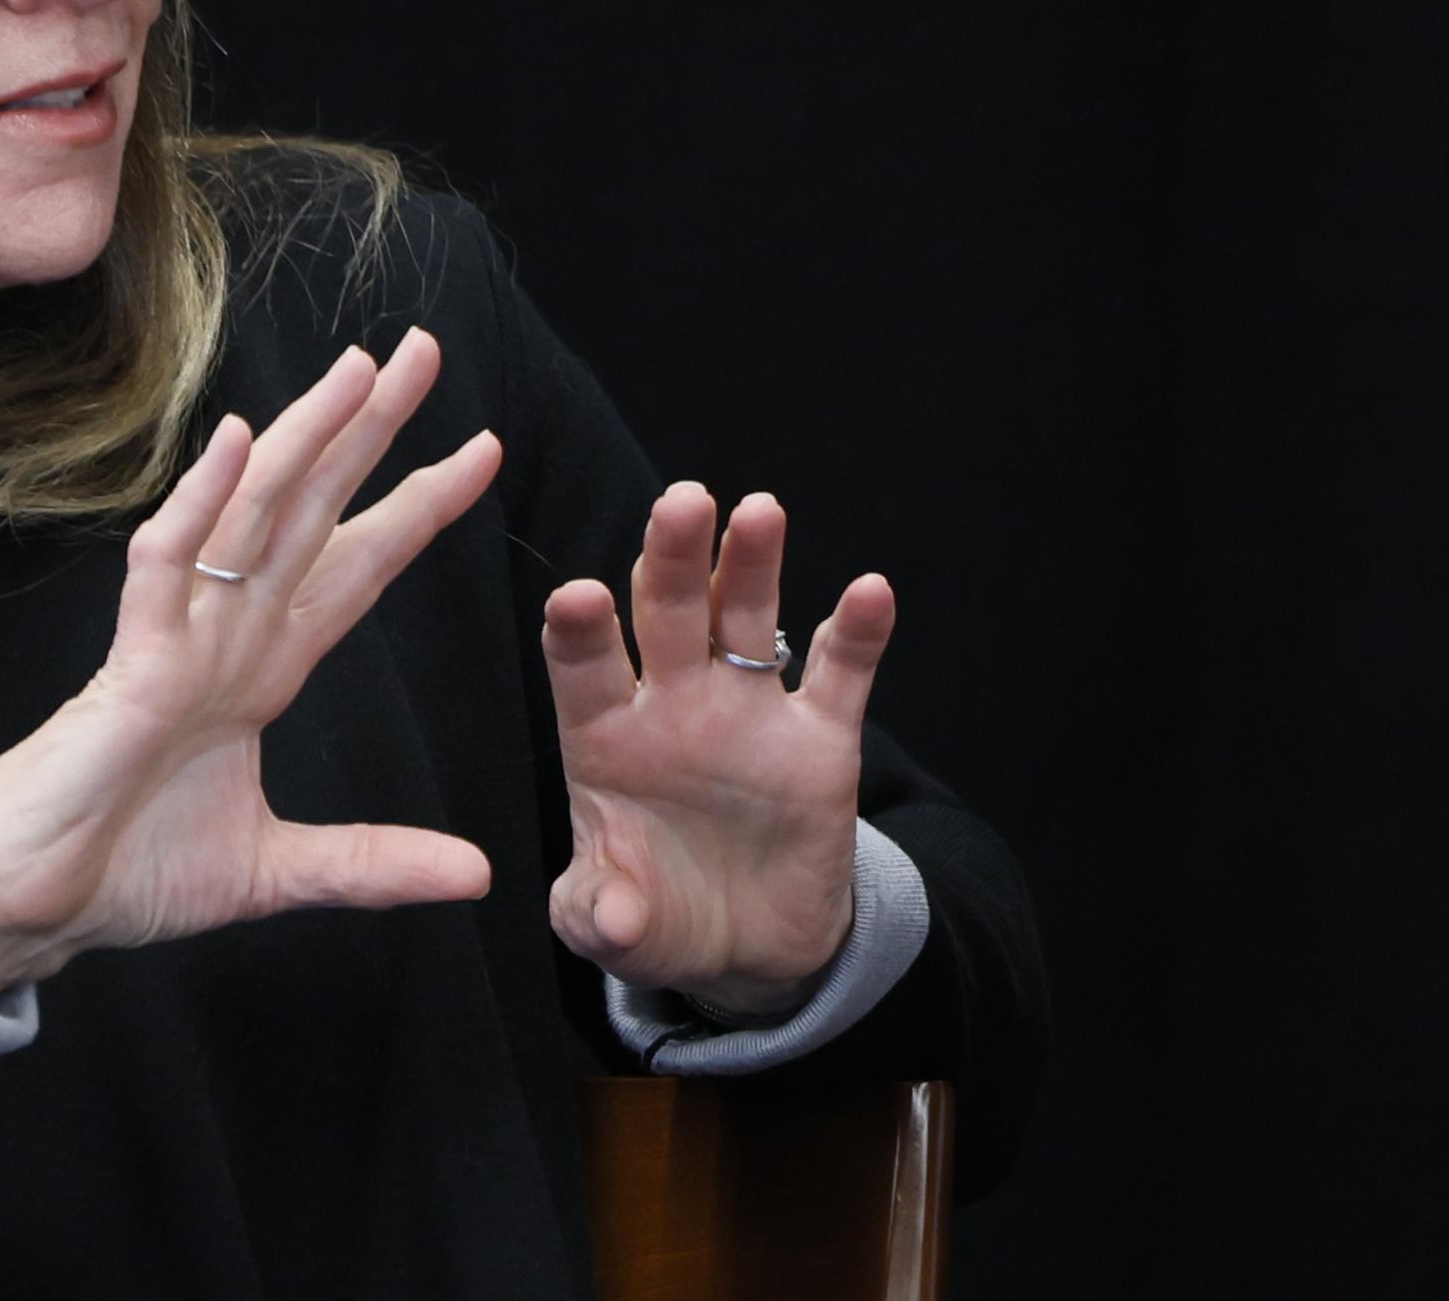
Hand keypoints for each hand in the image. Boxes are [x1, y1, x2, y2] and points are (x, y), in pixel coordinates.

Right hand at [0, 329, 503, 993]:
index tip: (482, 450)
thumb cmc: (124, 873)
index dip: (417, 508)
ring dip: (305, 439)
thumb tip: (477, 876)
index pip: (356, 569)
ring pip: (250, 516)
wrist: (28, 909)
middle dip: (372, 433)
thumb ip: (371, 864)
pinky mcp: (131, 666)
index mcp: (263, 671)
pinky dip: (200, 505)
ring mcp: (180, 641)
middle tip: (426, 349)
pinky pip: (166, 568)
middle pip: (314, 513)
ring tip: (361, 370)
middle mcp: (229, 636)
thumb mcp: (277, 874)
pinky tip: (236, 443)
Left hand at [538, 484, 894, 1011]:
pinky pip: (840, 674)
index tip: (578, 597)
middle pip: (666, 613)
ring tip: (760, 511)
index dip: (582, 632)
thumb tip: (614, 918)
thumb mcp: (615, 929)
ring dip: (752, 563)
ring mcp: (748, 712)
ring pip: (747, 618)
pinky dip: (857, 634)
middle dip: (670, 558)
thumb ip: (600, 915)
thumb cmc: (657, 919)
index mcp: (604, 735)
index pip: (584, 666)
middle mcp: (673, 704)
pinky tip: (870, 592)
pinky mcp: (820, 737)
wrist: (747, 947)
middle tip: (680, 502)